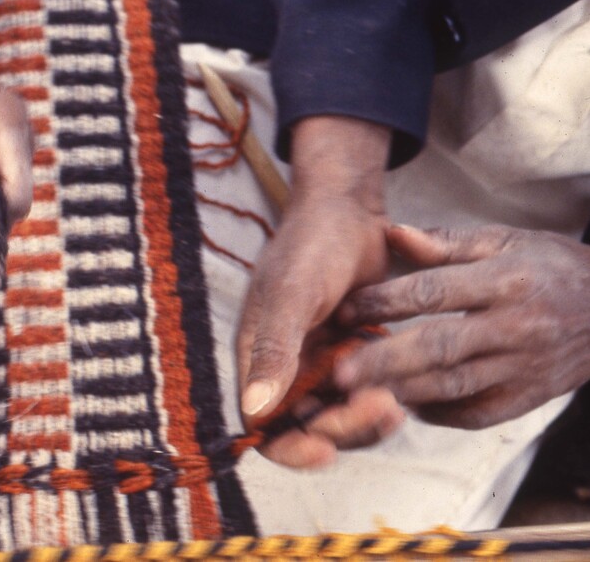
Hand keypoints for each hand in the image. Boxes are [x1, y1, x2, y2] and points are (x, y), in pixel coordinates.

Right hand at [236, 116, 399, 465]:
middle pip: (309, 429)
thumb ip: (272, 350)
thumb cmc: (309, 244)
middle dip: (345, 428)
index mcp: (257, 358)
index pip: (264, 428)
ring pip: (342, 416)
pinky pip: (366, 393)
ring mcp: (319, 364)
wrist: (346, 210)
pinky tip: (406, 382)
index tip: (326, 451)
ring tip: (397, 400)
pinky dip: (384, 395)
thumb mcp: (290, 294)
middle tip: (383, 408)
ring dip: (367, 417)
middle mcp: (284, 369)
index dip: (291, 448)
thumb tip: (255, 410)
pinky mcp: (351, 356)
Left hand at [335, 224, 589, 428]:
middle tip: (339, 372)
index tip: (346, 311)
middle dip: (384, 361)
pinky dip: (437, 413)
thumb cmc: (549, 268)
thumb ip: (445, 242)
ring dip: (401, 392)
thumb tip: (391, 234)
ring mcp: (524, 368)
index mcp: (506, 280)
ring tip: (357, 394)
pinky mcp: (528, 399)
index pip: (434, 293)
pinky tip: (403, 404)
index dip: (385, 303)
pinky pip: (475, 413)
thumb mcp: (505, 240)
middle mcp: (516, 327)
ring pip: (453, 386)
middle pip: (439, 347)